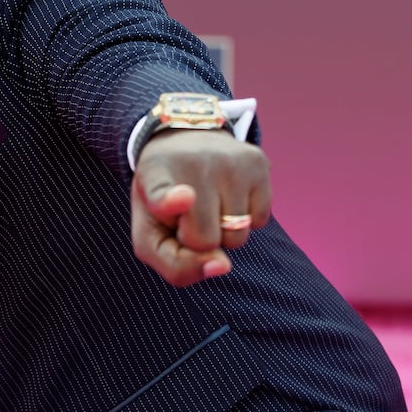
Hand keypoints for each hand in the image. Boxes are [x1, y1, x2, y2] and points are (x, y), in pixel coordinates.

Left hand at [131, 130, 271, 285]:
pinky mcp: (257, 163)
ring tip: (207, 203)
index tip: (184, 197)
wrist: (184, 145)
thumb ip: (176, 266)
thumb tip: (223, 266)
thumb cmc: (164, 204)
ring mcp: (230, 160)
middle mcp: (193, 162)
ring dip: (223, 231)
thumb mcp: (151, 238)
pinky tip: (228, 196)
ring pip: (237, 237)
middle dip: (198, 240)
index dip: (171, 201)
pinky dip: (244, 220)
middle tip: (187, 214)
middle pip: (207, 241)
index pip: (163, 195)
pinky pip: (259, 221)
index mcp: (154, 177)